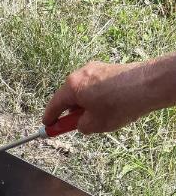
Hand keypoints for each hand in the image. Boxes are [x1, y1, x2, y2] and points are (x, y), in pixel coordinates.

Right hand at [42, 58, 175, 134]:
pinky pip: (95, 86)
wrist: (146, 86)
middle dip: (71, 111)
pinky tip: (108, 107)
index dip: (50, 118)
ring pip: (83, 91)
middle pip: (69, 96)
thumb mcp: (94, 124)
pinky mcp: (108, 68)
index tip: (47, 126)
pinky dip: (96, 97)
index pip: (55, 105)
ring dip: (85, 104)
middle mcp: (80, 74)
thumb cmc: (119, 105)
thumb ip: (80, 126)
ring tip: (99, 117)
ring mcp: (95, 69)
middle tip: (75, 125)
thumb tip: (80, 123)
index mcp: (72, 86)